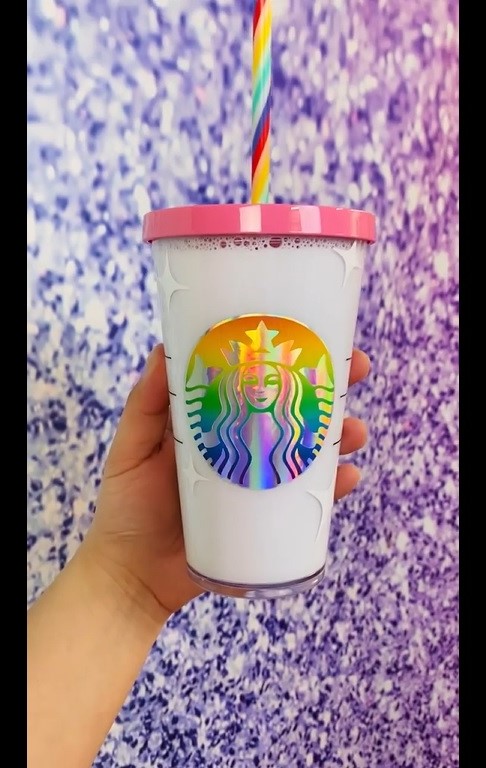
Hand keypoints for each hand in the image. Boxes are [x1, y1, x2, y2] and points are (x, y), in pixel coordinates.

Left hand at [86, 345, 369, 619]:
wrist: (132, 577)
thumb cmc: (127, 508)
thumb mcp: (132, 449)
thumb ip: (145, 406)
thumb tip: (162, 350)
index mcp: (216, 424)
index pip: (258, 381)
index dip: (287, 356)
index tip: (313, 333)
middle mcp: (245, 449)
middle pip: (295, 411)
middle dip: (331, 389)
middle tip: (356, 370)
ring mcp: (260, 485)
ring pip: (311, 453)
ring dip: (341, 437)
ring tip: (355, 431)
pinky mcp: (268, 523)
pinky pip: (309, 503)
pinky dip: (333, 489)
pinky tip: (347, 478)